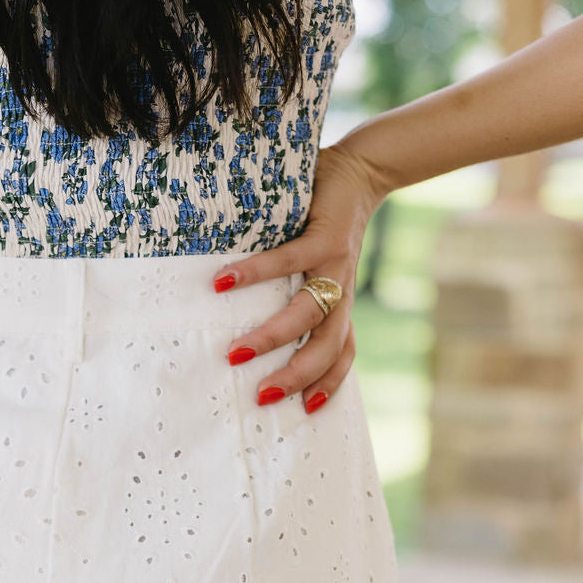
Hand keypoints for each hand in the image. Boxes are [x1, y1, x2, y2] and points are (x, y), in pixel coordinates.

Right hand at [212, 141, 385, 411]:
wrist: (359, 172)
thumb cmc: (325, 221)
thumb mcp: (317, 264)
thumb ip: (296, 289)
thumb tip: (247, 315)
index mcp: (340, 302)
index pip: (342, 353)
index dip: (330, 383)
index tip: (307, 411)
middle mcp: (341, 290)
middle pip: (326, 346)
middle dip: (296, 375)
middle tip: (262, 396)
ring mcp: (335, 265)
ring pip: (308, 314)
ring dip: (272, 337)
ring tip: (235, 353)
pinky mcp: (324, 236)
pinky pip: (286, 261)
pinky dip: (253, 274)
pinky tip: (222, 282)